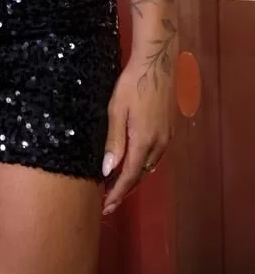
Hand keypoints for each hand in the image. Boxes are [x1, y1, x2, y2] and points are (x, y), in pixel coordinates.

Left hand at [101, 45, 175, 215]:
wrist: (157, 65)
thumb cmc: (133, 85)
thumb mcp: (116, 110)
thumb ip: (113, 141)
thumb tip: (107, 170)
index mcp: (143, 142)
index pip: (129, 177)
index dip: (117, 194)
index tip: (105, 207)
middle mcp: (158, 145)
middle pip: (139, 175)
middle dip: (123, 189)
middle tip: (107, 200)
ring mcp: (165, 138)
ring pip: (147, 167)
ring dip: (132, 177)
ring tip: (114, 184)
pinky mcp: (167, 130)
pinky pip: (154, 156)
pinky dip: (141, 164)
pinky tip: (131, 163)